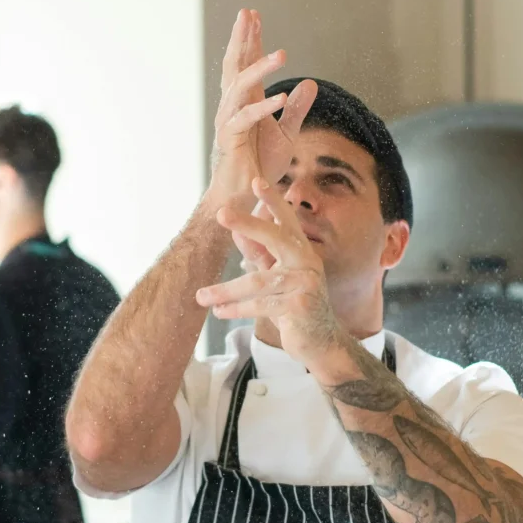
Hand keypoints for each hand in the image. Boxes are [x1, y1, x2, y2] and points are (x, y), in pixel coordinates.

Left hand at [196, 178, 335, 364]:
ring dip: (225, 291)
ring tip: (201, 296)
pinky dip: (236, 309)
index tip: (256, 180)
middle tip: (221, 213)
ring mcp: (306, 283)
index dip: (273, 200)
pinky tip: (219, 312)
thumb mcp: (275, 276)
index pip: (286, 220)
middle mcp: (307, 262)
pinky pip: (260, 304)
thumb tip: (236, 231)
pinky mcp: (300, 306)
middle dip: (248, 224)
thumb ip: (258, 254)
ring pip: (257, 281)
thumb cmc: (295, 306)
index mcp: (302, 250)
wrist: (321, 342)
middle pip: (275, 237)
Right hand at [207, 9, 316, 211]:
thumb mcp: (285, 133)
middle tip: (247, 13)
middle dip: (241, 39)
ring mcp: (229, 121)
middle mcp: (233, 106)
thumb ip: (296, 108)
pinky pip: (246, 118)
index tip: (253, 15)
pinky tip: (281, 97)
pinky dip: (264, 108)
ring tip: (283, 54)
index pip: (245, 64)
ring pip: (240, 87)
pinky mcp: (230, 139)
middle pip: (234, 65)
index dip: (249, 39)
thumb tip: (310, 83)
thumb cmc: (260, 165)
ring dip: (261, 69)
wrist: (244, 194)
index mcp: (245, 102)